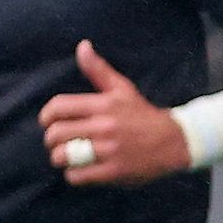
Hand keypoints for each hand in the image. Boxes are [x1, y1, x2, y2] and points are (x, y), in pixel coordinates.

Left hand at [38, 42, 191, 187]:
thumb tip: (82, 46)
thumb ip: (98, 70)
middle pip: (55, 134)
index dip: (46, 117)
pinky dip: (74, 175)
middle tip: (59, 142)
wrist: (175, 141)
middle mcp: (105, 126)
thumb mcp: (122, 89)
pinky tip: (83, 169)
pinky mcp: (113, 171)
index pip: (58, 107)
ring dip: (61, 158)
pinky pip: (76, 176)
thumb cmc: (142, 115)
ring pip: (62, 156)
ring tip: (70, 156)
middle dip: (52, 140)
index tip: (49, 122)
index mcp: (103, 105)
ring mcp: (109, 150)